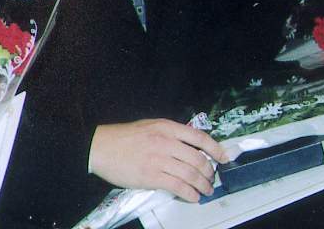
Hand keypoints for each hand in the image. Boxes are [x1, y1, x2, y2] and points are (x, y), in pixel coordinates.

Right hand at [90, 119, 226, 201]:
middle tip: (211, 179)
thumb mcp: (149, 126)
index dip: (215, 148)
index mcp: (166, 127)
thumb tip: (190, 147)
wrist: (100, 148)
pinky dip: (190, 193)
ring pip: (190, 174)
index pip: (198, 137)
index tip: (224, 157)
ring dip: (202, 185)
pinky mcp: (151, 176)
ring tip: (206, 190)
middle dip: (209, 172)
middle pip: (197, 158)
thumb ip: (169, 134)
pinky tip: (193, 197)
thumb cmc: (123, 138)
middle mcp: (165, 141)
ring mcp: (158, 159)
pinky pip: (178, 186)